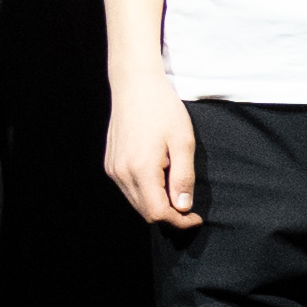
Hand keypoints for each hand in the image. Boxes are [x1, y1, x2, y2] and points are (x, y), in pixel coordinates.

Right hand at [104, 88, 199, 230]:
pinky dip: (145, 193)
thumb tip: (183, 207)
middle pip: (145, 212)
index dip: (179, 222)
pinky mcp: (110, 163)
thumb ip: (183, 177)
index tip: (196, 217)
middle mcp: (122, 173)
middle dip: (169, 216)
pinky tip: (159, 178)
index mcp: (141, 169)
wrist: (135, 85)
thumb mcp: (183, 142)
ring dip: (157, 205)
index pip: (158, 213)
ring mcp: (113, 168)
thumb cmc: (163, 109)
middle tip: (189, 208)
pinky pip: (128, 189)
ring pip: (136, 203)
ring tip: (175, 190)